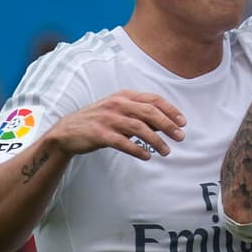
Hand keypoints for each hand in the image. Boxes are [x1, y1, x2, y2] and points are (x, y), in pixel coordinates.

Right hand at [47, 90, 185, 160]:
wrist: (67, 131)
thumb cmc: (99, 121)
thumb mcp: (119, 111)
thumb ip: (140, 114)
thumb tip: (167, 125)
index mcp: (124, 96)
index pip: (153, 99)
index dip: (170, 110)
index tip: (183, 122)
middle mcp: (117, 104)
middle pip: (149, 112)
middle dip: (168, 125)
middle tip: (180, 137)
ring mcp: (108, 118)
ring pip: (139, 128)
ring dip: (156, 140)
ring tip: (166, 151)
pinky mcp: (99, 134)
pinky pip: (123, 142)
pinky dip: (137, 149)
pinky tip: (147, 156)